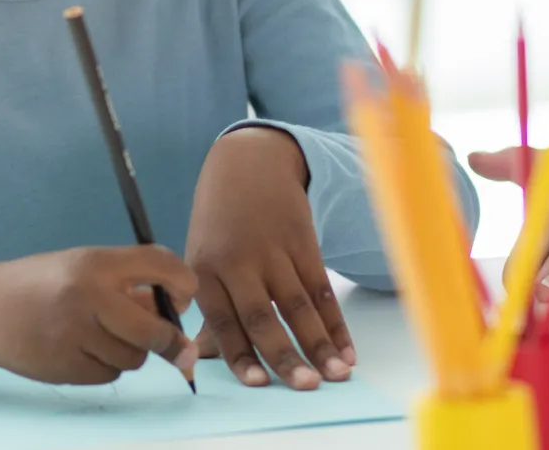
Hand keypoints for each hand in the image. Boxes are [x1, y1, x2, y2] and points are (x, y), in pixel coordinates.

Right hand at [0, 248, 198, 385]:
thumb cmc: (40, 283)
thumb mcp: (82, 266)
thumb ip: (125, 283)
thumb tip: (174, 308)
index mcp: (96, 263)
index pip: (161, 266)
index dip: (184, 284)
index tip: (185, 297)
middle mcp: (89, 296)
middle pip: (154, 329)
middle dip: (172, 341)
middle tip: (180, 347)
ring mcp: (76, 334)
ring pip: (135, 357)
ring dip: (132, 352)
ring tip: (105, 336)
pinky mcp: (67, 366)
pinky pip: (110, 374)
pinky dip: (107, 366)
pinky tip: (84, 350)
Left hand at [185, 126, 352, 388]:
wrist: (247, 161)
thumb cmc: (219, 220)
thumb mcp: (201, 255)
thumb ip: (209, 307)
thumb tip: (202, 359)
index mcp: (204, 268)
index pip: (224, 320)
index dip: (240, 354)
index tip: (259, 385)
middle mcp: (237, 261)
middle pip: (263, 315)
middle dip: (286, 354)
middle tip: (306, 386)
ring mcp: (272, 249)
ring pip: (298, 305)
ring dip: (321, 343)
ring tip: (337, 375)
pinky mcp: (301, 240)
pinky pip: (321, 287)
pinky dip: (336, 321)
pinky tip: (347, 348)